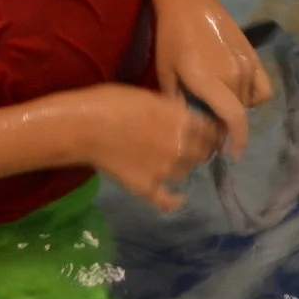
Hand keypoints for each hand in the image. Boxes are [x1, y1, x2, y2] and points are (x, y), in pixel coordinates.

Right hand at [61, 82, 223, 211]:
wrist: (86, 126)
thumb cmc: (115, 102)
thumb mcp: (152, 96)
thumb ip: (173, 110)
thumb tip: (184, 116)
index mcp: (184, 120)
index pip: (211, 130)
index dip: (211, 131)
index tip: (208, 131)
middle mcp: (181, 146)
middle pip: (203, 152)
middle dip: (201, 149)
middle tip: (193, 146)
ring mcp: (165, 170)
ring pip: (186, 172)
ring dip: (185, 167)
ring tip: (175, 163)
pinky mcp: (147, 188)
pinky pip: (167, 200)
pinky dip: (175, 201)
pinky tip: (178, 199)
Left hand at [154, 0, 273, 159]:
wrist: (189, 2)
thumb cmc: (171, 38)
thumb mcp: (166, 74)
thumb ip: (179, 104)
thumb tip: (188, 128)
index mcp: (209, 81)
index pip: (234, 119)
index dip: (236, 141)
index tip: (232, 155)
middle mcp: (233, 74)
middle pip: (239, 113)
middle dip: (228, 126)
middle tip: (212, 125)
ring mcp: (246, 63)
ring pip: (249, 101)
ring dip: (237, 109)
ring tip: (220, 104)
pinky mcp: (253, 55)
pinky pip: (262, 85)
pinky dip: (253, 95)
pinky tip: (237, 91)